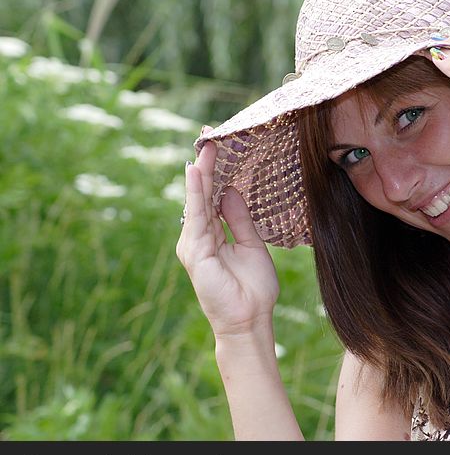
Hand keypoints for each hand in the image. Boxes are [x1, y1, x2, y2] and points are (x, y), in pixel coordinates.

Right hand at [176, 131, 279, 337]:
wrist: (250, 320)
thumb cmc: (252, 288)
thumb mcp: (251, 244)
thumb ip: (239, 219)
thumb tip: (229, 191)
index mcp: (213, 234)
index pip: (212, 196)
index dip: (215, 171)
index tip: (219, 145)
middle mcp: (199, 237)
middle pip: (202, 194)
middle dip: (206, 164)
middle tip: (210, 134)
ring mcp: (193, 244)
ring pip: (197, 200)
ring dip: (202, 172)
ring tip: (206, 145)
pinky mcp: (194, 252)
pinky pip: (196, 216)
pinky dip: (197, 193)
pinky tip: (198, 172)